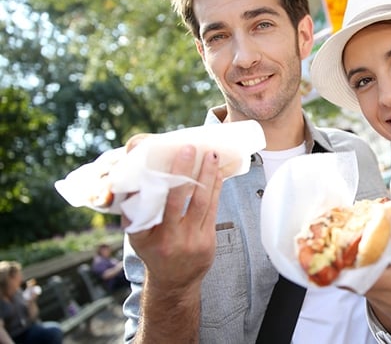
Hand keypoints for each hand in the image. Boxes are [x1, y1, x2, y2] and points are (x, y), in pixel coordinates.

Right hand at [124, 145, 222, 291]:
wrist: (175, 281)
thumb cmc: (153, 250)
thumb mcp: (137, 235)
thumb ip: (135, 211)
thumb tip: (132, 178)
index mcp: (144, 236)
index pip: (144, 207)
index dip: (151, 185)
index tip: (155, 163)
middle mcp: (166, 239)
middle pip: (176, 200)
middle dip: (183, 173)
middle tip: (188, 149)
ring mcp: (190, 241)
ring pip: (201, 202)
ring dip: (207, 176)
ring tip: (211, 155)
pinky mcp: (208, 242)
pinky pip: (213, 210)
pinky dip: (216, 189)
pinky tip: (218, 173)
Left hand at [365, 235, 390, 343]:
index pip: (367, 263)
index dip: (361, 244)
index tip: (365, 228)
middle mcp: (387, 295)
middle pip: (356, 270)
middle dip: (356, 250)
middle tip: (365, 232)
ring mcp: (383, 303)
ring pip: (358, 279)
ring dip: (360, 261)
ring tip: (371, 244)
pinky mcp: (384, 307)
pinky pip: (365, 287)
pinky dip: (366, 273)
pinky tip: (378, 263)